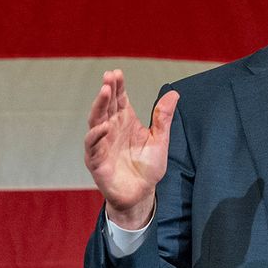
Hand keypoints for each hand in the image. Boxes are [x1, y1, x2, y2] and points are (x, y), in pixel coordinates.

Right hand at [83, 69, 179, 229]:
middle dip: (107, 91)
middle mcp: (111, 130)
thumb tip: (174, 92)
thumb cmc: (148, 167)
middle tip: (109, 77)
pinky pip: (93, 146)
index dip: (118, 86)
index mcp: (125, 122)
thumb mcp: (160, 140)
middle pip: (106, 106)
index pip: (119, 99)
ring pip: (96, 121)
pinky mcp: (96, 161)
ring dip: (99, 106)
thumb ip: (163, 118)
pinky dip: (96, 135)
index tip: (117, 73)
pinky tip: (104, 126)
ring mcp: (102, 144)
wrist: (141, 195)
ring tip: (105, 92)